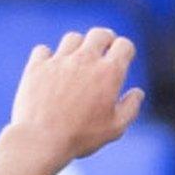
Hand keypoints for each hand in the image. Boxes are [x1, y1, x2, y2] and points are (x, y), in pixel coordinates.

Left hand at [7, 27, 145, 165]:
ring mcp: (59, 61)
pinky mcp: (36, 67)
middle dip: (105, 40)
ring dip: (77, 47)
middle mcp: (85, 60)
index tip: (122, 59)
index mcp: (109, 72)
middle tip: (102, 51)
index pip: (124, 45)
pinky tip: (49, 69)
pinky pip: (43, 50)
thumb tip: (138, 92)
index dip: (125, 51)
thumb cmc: (80, 137)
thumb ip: (130, 108)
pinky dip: (47, 57)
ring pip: (72, 38)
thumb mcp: (115, 128)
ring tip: (76, 61)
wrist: (41, 141)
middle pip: (99, 34)